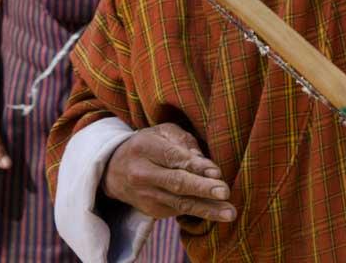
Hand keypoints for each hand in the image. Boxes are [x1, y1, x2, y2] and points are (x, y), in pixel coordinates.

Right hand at [100, 123, 235, 223]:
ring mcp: (146, 196)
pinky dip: (199, 212)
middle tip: (225, 192)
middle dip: (203, 188)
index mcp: (143, 148)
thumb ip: (183, 142)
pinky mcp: (151, 211)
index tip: (217, 172)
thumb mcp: (162, 133)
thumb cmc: (148, 145)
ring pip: (180, 203)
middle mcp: (141, 174)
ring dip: (207, 209)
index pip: (172, 158)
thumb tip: (204, 162)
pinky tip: (218, 212)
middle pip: (176, 183)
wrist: (115, 171)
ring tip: (229, 213)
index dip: (195, 165)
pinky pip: (179, 210)